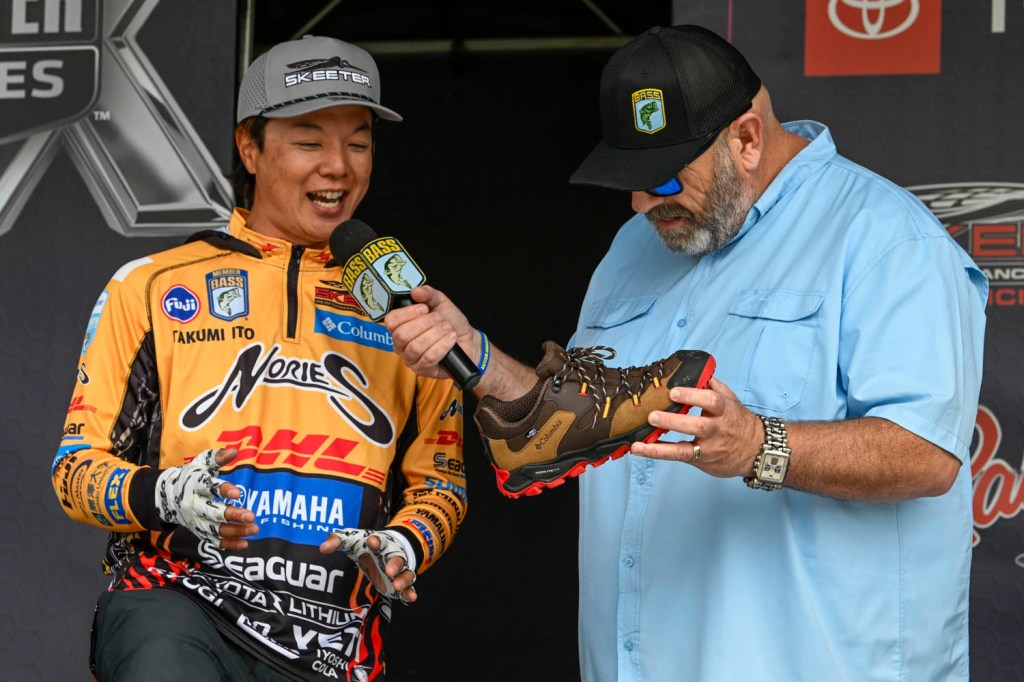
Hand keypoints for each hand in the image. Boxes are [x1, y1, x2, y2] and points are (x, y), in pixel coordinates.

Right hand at [154, 448, 256, 549]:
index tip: (238, 494)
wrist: (168, 496)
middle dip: (232, 515)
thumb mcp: (201, 463)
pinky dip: (228, 544)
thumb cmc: (191, 476)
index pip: (209, 487)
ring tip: (254, 529)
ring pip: (214, 529)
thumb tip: (234, 451)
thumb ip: (217, 457)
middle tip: (251, 516)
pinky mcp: (198, 531)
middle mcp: (193, 505)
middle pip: (212, 512)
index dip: (223, 490)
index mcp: (195, 485)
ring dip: (234, 531)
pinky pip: (213, 541)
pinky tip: (245, 543)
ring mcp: (195, 520)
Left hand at [320, 529, 417, 603]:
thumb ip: (336, 541)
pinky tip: (411, 598)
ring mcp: (398, 571)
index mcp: (380, 544)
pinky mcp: (399, 584)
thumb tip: (322, 548)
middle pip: (397, 559)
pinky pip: (408, 588)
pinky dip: (410, 593)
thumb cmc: (364, 545)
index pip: (379, 541)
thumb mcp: (350, 540)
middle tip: (388, 570)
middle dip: (394, 564)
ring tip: (397, 586)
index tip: (372, 542)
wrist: (385, 549)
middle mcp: (392, 556)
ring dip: (402, 579)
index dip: (376, 541)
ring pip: (405, 574)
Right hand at [384, 285, 478, 379]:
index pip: (391, 321)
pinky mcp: (423, 370)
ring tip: (447, 329)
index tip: (424, 308)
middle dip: (425, 324)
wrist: (468, 340)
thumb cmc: (451, 322)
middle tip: (440, 319)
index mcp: (401, 326)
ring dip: (436, 334)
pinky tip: (451, 339)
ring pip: (416, 347)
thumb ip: (428, 294)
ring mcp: (411, 359)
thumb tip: (415, 291)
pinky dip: (442, 346)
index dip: (407, 313)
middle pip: (402, 335)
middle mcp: (401, 344)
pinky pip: (428, 358)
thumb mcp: (440, 302)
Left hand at [629, 377, 762, 477]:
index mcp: (724, 410)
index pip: (711, 401)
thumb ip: (711, 384)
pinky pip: (679, 457)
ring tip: (639, 444)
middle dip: (674, 421)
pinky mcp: (701, 460)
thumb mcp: (730, 398)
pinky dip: (659, 453)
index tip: (673, 392)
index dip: (692, 396)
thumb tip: (694, 369)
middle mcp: (717, 429)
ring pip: (685, 449)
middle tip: (653, 415)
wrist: (756, 450)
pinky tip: (641, 450)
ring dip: (660, 446)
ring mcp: (709, 447)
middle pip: (698, 426)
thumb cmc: (738, 420)